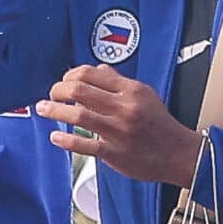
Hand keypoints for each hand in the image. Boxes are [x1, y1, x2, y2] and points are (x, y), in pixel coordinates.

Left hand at [36, 65, 199, 185]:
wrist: (178, 154)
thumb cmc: (159, 124)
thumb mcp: (144, 94)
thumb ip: (118, 82)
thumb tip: (96, 70)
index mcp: (131, 90)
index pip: (92, 73)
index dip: (71, 75)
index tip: (64, 81)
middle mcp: (124, 108)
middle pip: (80, 90)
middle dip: (58, 90)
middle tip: (51, 94)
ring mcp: (118, 131)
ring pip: (78, 116)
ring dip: (54, 111)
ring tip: (44, 109)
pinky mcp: (114, 153)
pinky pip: (84, 145)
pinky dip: (65, 140)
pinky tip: (56, 137)